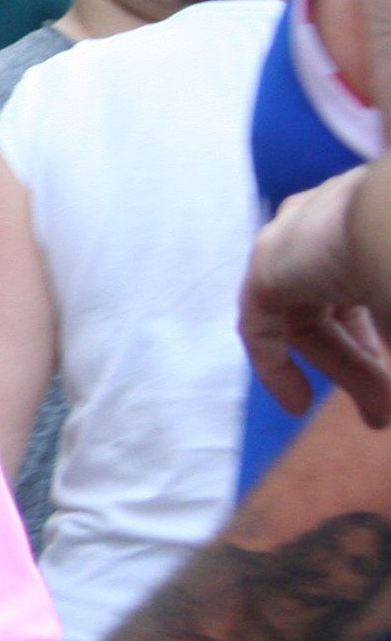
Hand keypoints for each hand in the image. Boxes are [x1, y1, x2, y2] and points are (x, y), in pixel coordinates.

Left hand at [243, 172, 390, 426]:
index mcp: (373, 222)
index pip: (367, 289)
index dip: (378, 339)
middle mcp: (334, 222)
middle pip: (340, 309)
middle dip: (368, 363)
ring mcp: (297, 240)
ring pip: (310, 321)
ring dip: (343, 370)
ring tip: (378, 418)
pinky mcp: (267, 264)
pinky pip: (261, 324)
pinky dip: (275, 364)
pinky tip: (299, 405)